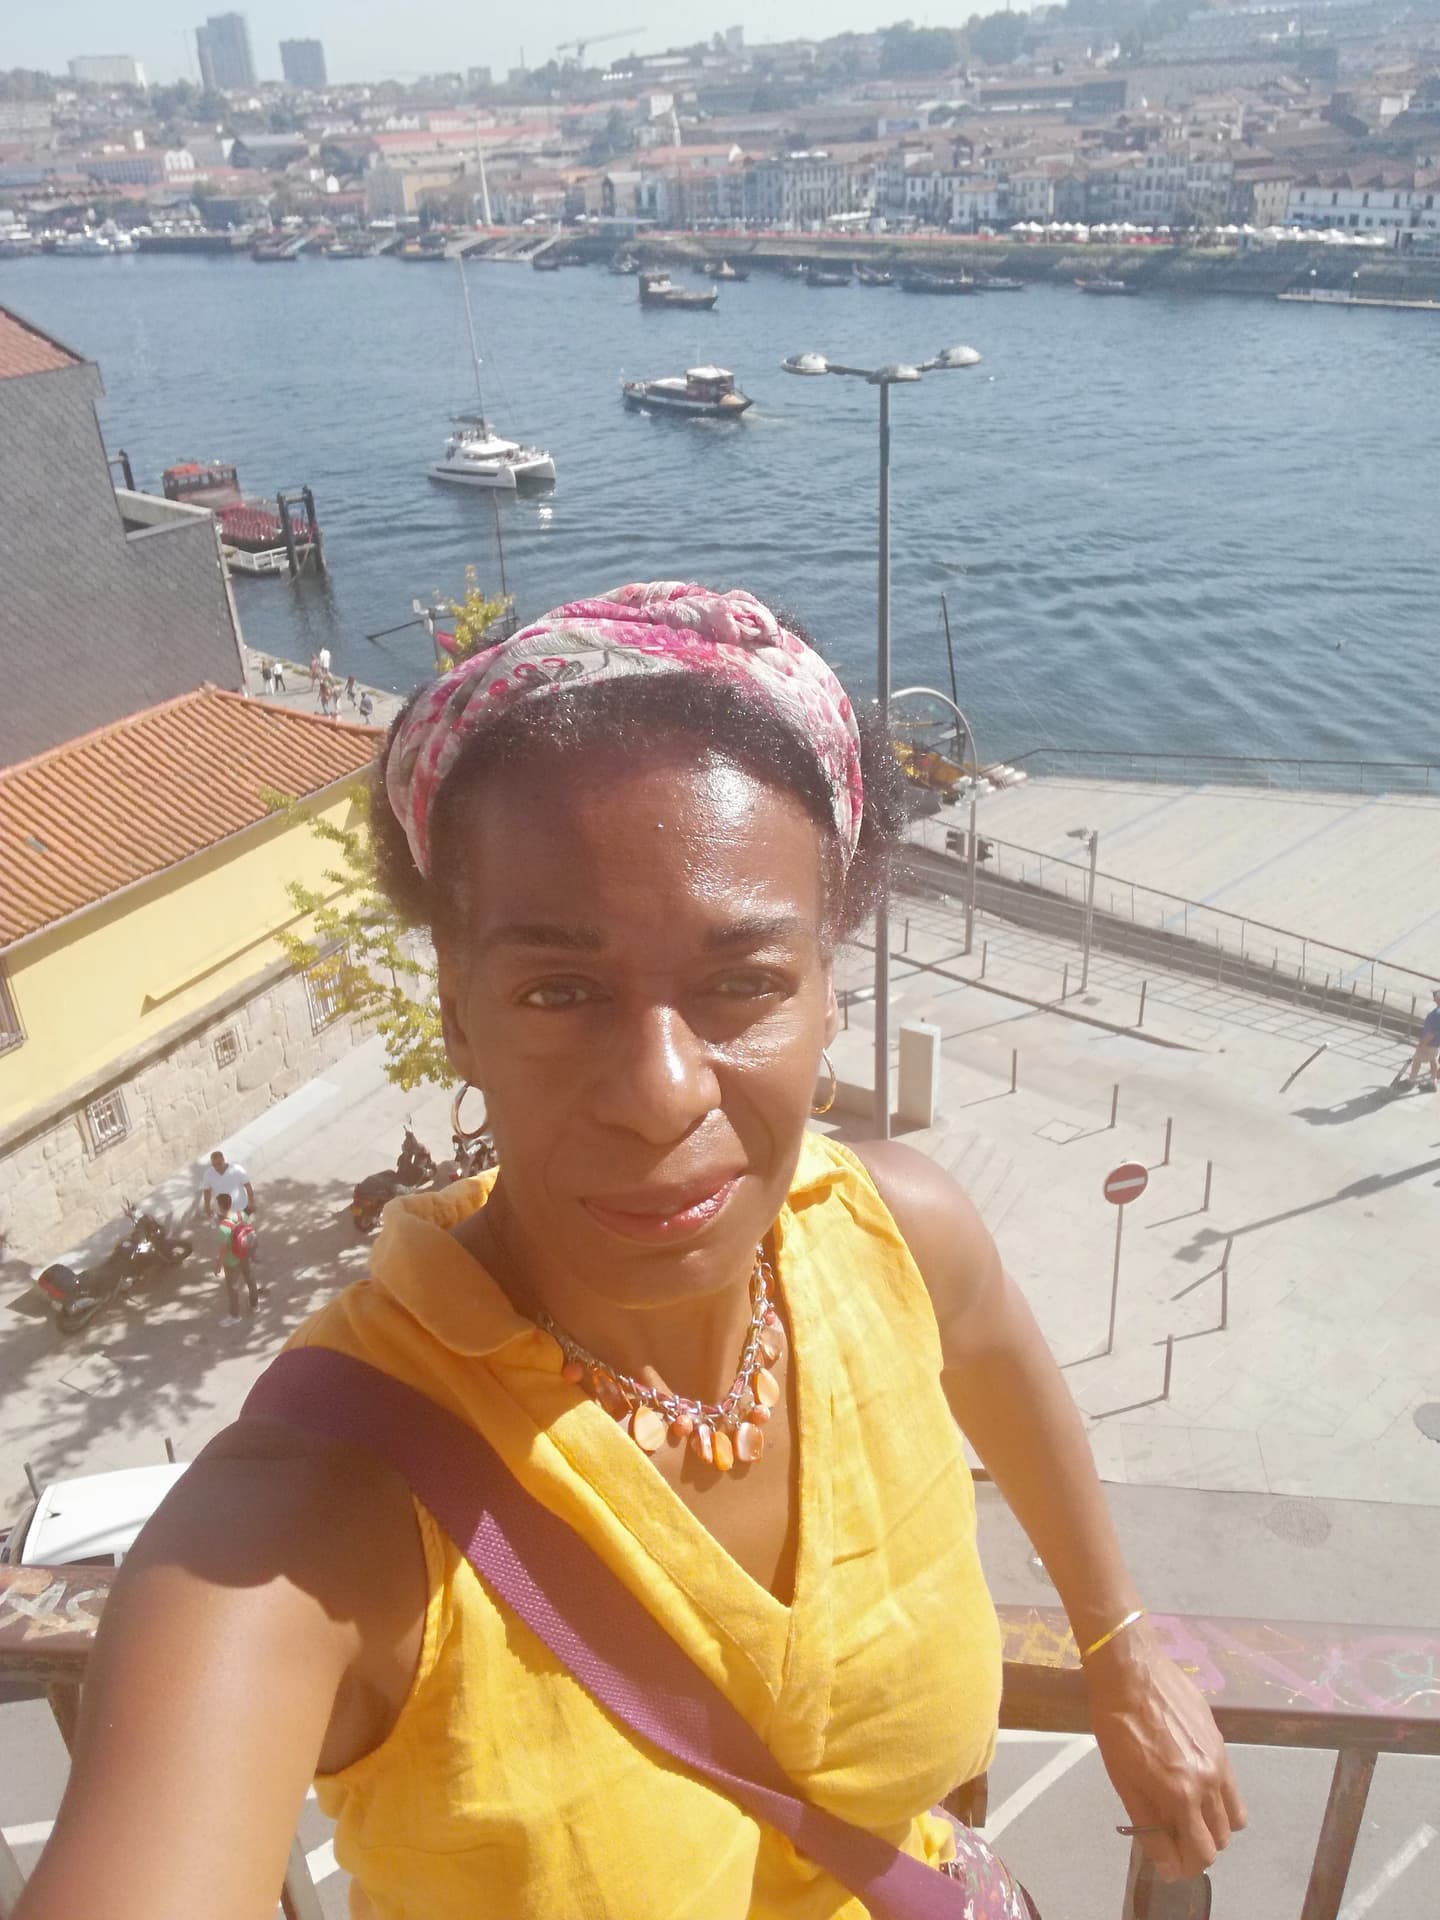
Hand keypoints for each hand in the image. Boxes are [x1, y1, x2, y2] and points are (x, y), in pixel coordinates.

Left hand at [1084, 1620, 1246, 1882]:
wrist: (1131, 1669)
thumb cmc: (1117, 1724)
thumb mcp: (1123, 1779)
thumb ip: (1149, 1825)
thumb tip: (1167, 1865)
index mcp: (1183, 1795)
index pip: (1201, 1852)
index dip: (1186, 1865)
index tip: (1171, 1863)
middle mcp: (1210, 1781)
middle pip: (1220, 1838)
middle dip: (1198, 1844)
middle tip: (1172, 1833)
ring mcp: (1220, 1760)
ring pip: (1233, 1815)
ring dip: (1213, 1824)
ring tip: (1185, 1810)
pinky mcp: (1222, 1740)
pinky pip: (1231, 1785)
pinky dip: (1219, 1797)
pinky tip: (1192, 1780)